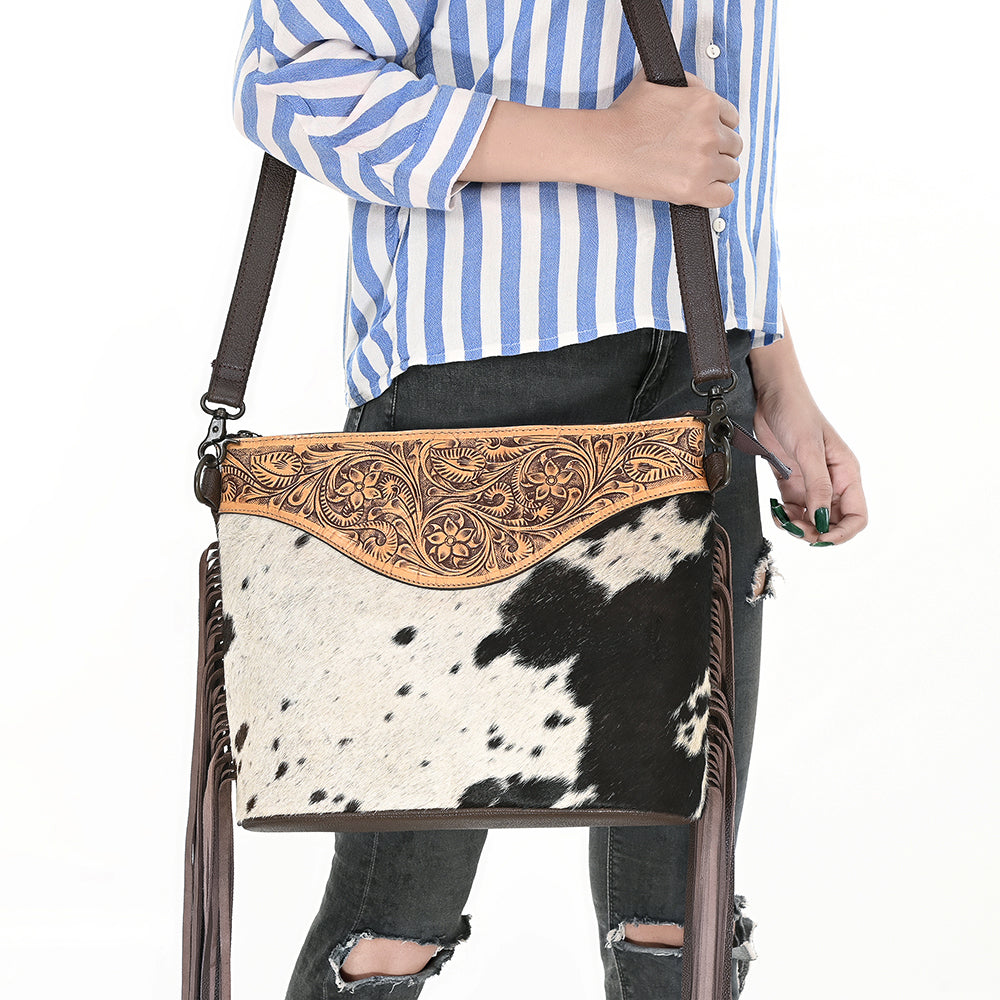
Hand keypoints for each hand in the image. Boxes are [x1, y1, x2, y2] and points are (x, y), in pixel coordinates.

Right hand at [599, 67, 742, 206]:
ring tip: (697, 173)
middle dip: (719, 150)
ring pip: (731, 171)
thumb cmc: (623, 117)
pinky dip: (716, 194)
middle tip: (698, 156)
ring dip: (717, 173)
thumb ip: (686, 84)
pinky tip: (702, 190)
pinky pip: (724, 196)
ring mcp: (703, 162)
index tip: (707, 137)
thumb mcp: (655, 81)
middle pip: (734, 146)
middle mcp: (709, 132)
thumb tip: (697, 90)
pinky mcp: (692, 189)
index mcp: (704, 103)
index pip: (732, 119)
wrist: (603, 146)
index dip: (719, 128)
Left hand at [751, 383, 867, 545]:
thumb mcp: (808, 450)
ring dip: (798, 525)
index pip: (857, 516)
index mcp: (847, 474)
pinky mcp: (791, 480)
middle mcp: (832, 482)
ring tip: (783, 517)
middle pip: (833, 522)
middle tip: (796, 528)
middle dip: (816, 532)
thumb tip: (822, 519)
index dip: (841, 533)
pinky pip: (793, 509)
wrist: (772, 395)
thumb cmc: (797, 413)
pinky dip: (785, 515)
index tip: (820, 538)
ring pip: (811, 519)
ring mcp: (811, 482)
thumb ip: (817, 486)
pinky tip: (776, 510)